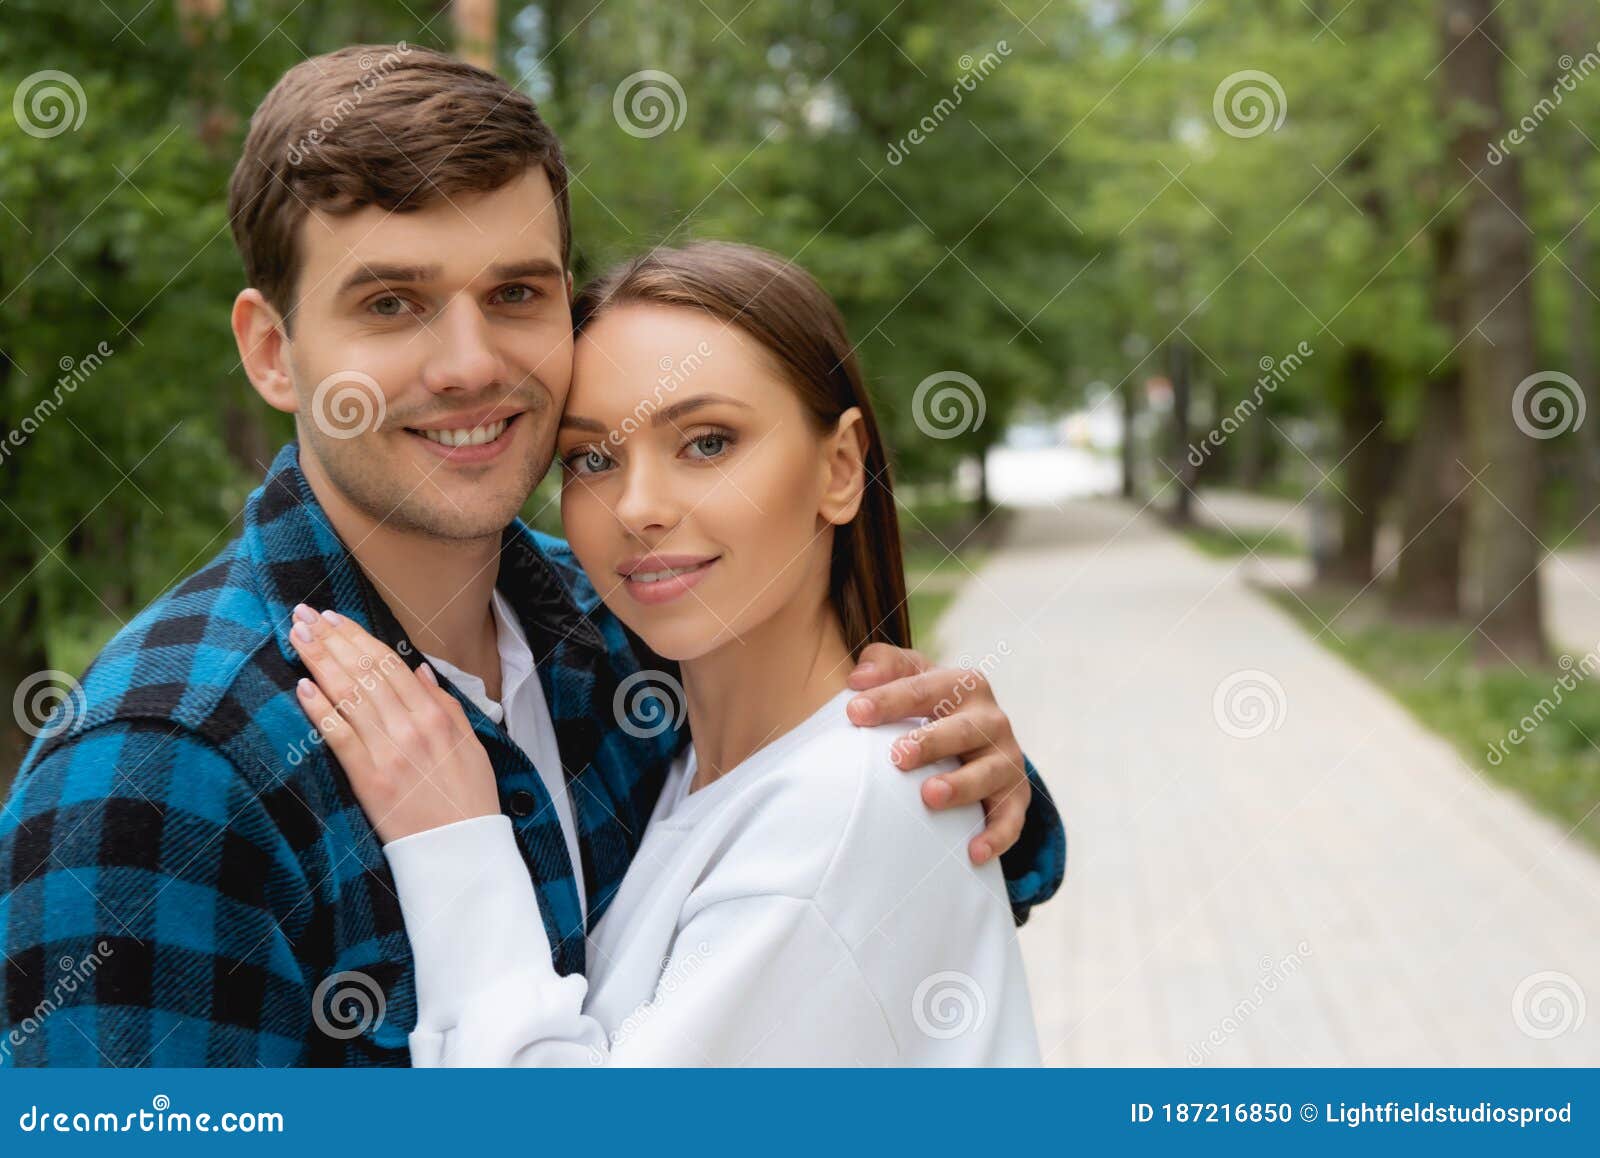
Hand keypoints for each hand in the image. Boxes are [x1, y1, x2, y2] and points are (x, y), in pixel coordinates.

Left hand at [288, 604, 498, 843]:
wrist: (462, 848)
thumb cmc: (469, 797)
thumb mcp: (471, 743)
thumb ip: (445, 704)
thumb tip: (419, 671)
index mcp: (436, 715)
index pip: (389, 664)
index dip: (358, 637)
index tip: (334, 618)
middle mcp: (410, 726)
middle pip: (363, 672)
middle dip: (331, 639)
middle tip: (304, 614)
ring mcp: (387, 751)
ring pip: (348, 695)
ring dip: (319, 662)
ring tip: (296, 637)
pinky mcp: (368, 778)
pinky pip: (339, 736)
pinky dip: (320, 709)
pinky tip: (303, 686)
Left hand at [845, 642, 1029, 865]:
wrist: (979, 737)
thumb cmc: (931, 705)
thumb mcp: (911, 676)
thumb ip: (885, 665)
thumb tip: (858, 679)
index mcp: (962, 685)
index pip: (923, 688)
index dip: (889, 699)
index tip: (854, 713)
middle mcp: (990, 719)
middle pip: (961, 730)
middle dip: (931, 742)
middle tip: (898, 756)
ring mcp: (1005, 758)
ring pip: (988, 772)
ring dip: (962, 785)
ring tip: (930, 796)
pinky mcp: (1015, 796)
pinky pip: (1010, 818)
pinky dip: (996, 836)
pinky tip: (973, 853)